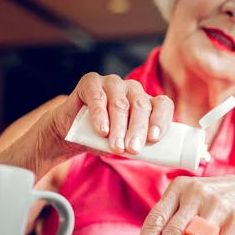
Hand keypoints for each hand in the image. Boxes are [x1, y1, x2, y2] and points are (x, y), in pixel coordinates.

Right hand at [51, 72, 173, 155]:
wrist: (71, 132)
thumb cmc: (104, 138)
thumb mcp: (124, 143)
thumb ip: (135, 144)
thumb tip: (145, 153)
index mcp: (147, 102)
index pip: (163, 105)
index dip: (160, 120)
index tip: (154, 138)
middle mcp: (133, 89)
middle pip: (141, 106)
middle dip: (137, 130)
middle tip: (133, 149)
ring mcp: (113, 83)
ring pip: (120, 104)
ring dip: (119, 127)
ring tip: (116, 147)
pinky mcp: (91, 82)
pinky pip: (98, 97)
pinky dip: (100, 115)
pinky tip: (102, 130)